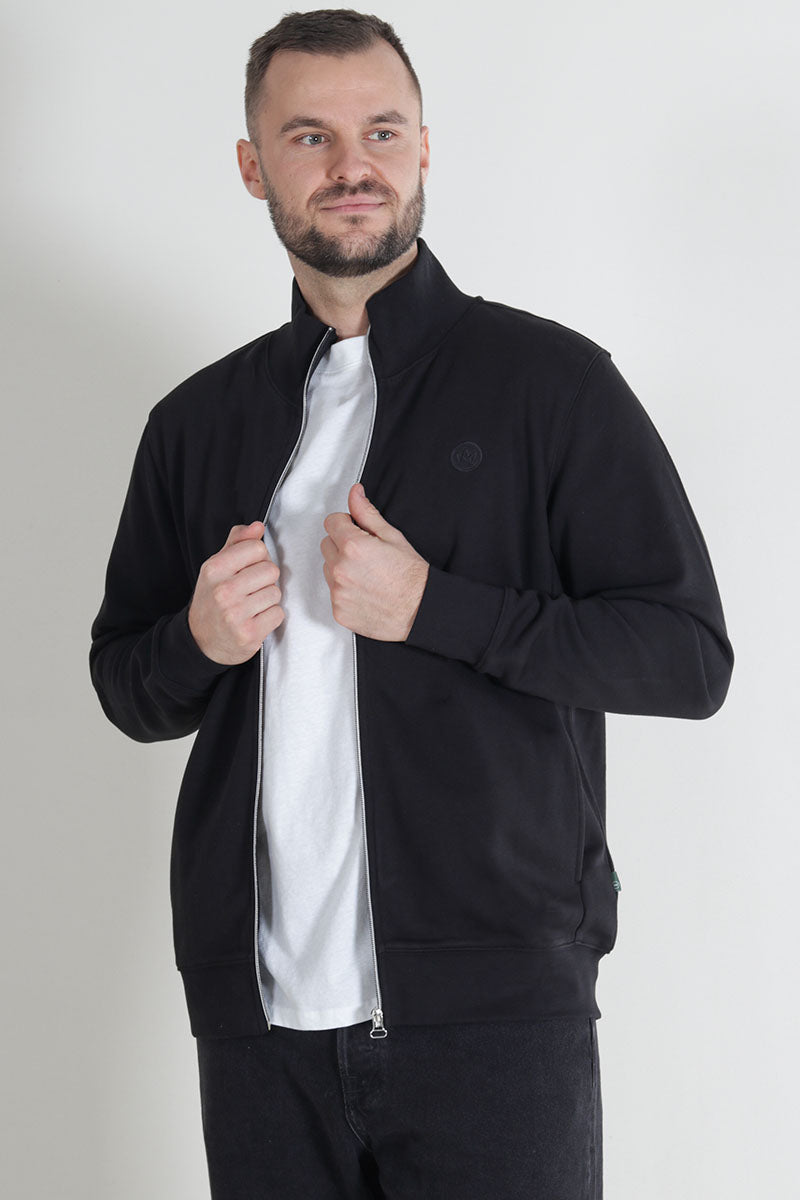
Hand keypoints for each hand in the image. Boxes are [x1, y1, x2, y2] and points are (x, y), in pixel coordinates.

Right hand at [188, 522, 283, 663]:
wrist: (201, 639)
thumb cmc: (213, 598)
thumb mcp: (217, 566)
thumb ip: (237, 542)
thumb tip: (258, 526)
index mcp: (214, 569)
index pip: (257, 548)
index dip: (258, 558)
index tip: (247, 569)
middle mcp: (222, 591)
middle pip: (271, 570)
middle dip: (265, 580)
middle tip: (250, 590)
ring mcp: (235, 614)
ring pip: (276, 593)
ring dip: (268, 599)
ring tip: (250, 605)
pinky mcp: (248, 634)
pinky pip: (278, 614)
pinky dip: (270, 617)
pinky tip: (254, 619)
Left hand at [320, 484, 428, 640]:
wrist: (420, 611)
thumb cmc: (411, 577)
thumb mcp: (392, 537)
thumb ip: (367, 513)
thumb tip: (355, 494)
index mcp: (353, 547)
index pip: (331, 522)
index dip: (346, 523)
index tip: (356, 530)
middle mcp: (341, 569)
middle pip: (327, 544)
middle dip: (342, 545)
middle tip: (366, 555)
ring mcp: (338, 592)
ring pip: (328, 569)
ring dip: (341, 567)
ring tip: (367, 574)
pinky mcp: (338, 611)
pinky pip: (333, 593)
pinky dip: (345, 591)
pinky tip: (365, 591)